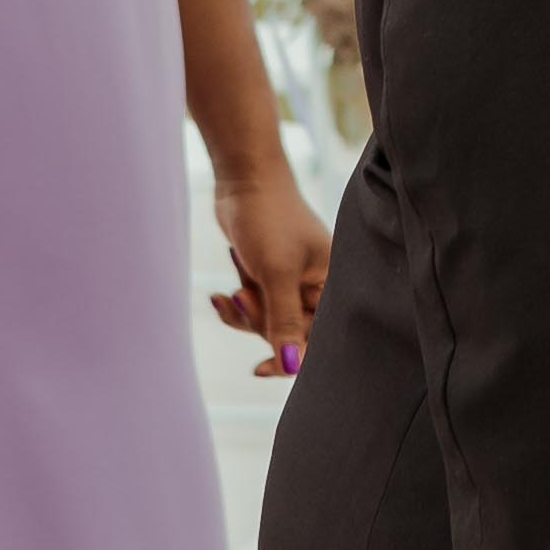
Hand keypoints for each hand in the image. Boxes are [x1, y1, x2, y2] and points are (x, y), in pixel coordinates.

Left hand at [206, 154, 329, 380]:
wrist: (244, 180)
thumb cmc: (269, 220)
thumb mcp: (277, 275)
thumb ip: (284, 322)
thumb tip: (290, 365)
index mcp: (330, 283)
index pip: (317, 335)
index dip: (292, 355)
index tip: (263, 369)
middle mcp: (314, 285)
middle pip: (288, 331)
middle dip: (259, 322)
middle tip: (241, 299)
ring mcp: (290, 280)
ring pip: (267, 320)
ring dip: (244, 313)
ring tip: (228, 294)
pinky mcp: (268, 275)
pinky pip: (254, 306)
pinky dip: (236, 305)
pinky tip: (219, 296)